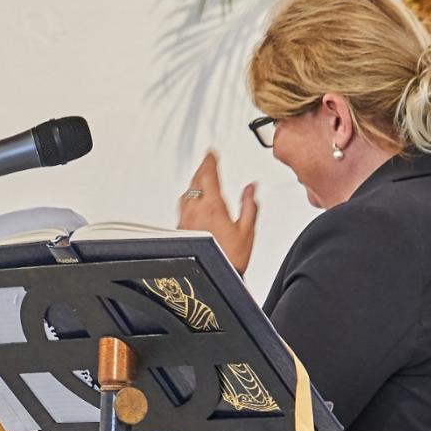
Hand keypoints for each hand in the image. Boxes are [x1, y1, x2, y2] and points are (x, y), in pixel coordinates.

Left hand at [177, 151, 257, 274]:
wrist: (214, 278)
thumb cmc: (230, 259)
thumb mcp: (247, 230)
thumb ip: (249, 205)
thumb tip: (251, 187)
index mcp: (212, 207)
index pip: (208, 175)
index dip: (209, 161)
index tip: (211, 152)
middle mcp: (194, 212)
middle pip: (195, 182)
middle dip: (202, 169)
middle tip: (207, 161)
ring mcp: (184, 221)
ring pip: (186, 195)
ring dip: (194, 183)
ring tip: (201, 178)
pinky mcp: (180, 231)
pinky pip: (183, 208)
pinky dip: (189, 199)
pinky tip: (195, 201)